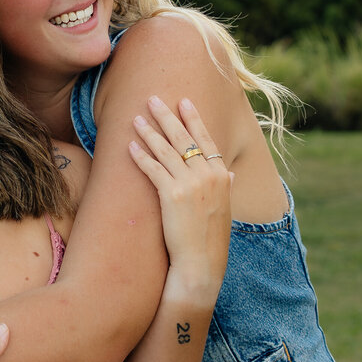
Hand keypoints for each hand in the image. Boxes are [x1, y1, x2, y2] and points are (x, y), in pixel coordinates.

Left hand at [129, 96, 231, 302]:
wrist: (201, 262)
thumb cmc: (211, 238)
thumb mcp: (226, 208)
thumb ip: (227, 187)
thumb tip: (231, 174)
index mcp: (223, 175)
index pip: (206, 139)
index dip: (193, 119)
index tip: (184, 102)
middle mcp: (209, 175)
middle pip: (184, 138)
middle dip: (167, 116)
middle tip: (153, 99)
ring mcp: (190, 183)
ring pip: (166, 150)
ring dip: (149, 131)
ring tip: (136, 118)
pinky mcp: (171, 194)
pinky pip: (153, 169)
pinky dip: (141, 156)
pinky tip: (130, 146)